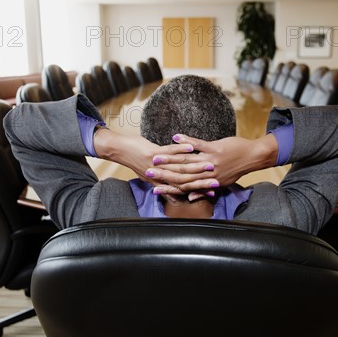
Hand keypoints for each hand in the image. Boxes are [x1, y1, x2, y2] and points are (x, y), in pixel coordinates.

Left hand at [93, 129, 212, 194]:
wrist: (120, 150)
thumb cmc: (136, 160)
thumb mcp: (150, 175)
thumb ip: (163, 182)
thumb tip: (174, 186)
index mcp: (161, 182)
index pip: (184, 188)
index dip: (199, 189)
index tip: (213, 189)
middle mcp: (160, 177)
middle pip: (185, 179)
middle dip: (202, 179)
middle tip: (217, 179)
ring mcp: (156, 166)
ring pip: (179, 167)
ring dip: (195, 164)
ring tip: (210, 162)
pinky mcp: (152, 154)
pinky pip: (169, 152)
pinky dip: (180, 149)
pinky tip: (190, 147)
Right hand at [147, 133, 277, 192]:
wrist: (252, 157)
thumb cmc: (236, 169)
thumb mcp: (220, 183)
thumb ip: (203, 190)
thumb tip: (190, 197)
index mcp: (207, 183)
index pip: (183, 186)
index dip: (168, 187)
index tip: (153, 186)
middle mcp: (207, 174)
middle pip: (181, 174)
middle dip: (163, 172)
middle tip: (148, 170)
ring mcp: (210, 161)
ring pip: (186, 161)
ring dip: (170, 157)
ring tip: (156, 154)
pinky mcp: (215, 149)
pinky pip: (198, 145)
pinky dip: (186, 141)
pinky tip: (175, 137)